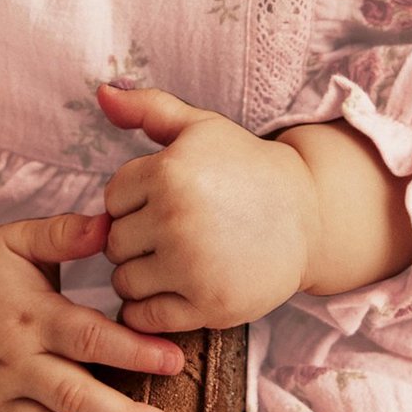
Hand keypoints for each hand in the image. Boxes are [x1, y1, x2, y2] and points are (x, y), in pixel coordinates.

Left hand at [95, 83, 319, 332]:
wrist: (310, 215)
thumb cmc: (246, 167)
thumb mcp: (201, 126)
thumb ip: (148, 109)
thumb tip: (101, 93)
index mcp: (169, 172)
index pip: (112, 199)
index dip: (134, 201)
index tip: (164, 202)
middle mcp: (176, 218)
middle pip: (114, 243)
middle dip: (135, 240)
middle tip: (171, 234)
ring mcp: (192, 265)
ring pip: (124, 281)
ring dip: (139, 277)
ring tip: (173, 262)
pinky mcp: (209, 304)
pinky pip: (146, 317)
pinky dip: (147, 312)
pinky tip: (170, 293)